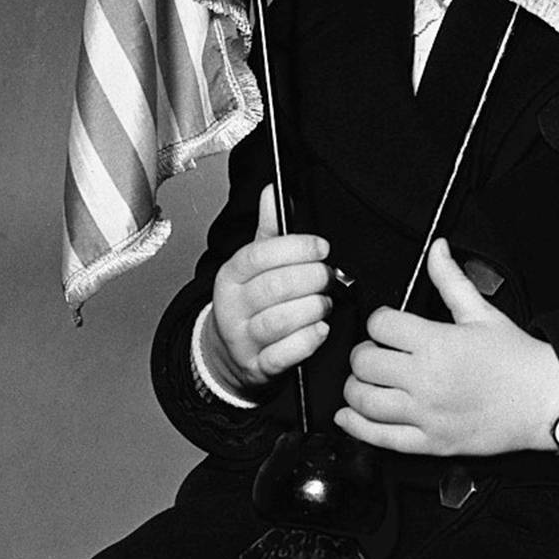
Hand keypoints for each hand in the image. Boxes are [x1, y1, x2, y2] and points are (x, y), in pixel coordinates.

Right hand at [205, 184, 332, 394]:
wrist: (231, 355)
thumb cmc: (250, 304)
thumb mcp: (254, 266)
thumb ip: (269, 231)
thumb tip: (272, 192)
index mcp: (230, 276)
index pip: (259, 256)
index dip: (296, 249)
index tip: (321, 247)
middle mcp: (232, 307)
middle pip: (273, 288)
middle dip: (310, 279)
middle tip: (328, 276)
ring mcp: (243, 340)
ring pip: (278, 321)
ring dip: (311, 309)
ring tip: (325, 303)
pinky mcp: (258, 367)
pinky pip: (284, 355)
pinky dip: (307, 341)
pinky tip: (320, 329)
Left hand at [336, 239, 558, 455]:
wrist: (545, 400)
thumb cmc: (517, 359)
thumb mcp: (482, 313)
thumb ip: (451, 279)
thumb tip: (437, 250)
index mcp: (437, 342)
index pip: (380, 325)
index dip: (380, 321)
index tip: (388, 326)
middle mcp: (426, 379)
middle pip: (364, 362)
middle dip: (364, 353)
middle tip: (376, 352)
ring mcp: (426, 414)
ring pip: (364, 400)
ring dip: (356, 388)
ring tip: (366, 381)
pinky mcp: (430, 442)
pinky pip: (380, 437)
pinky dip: (356, 426)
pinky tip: (349, 415)